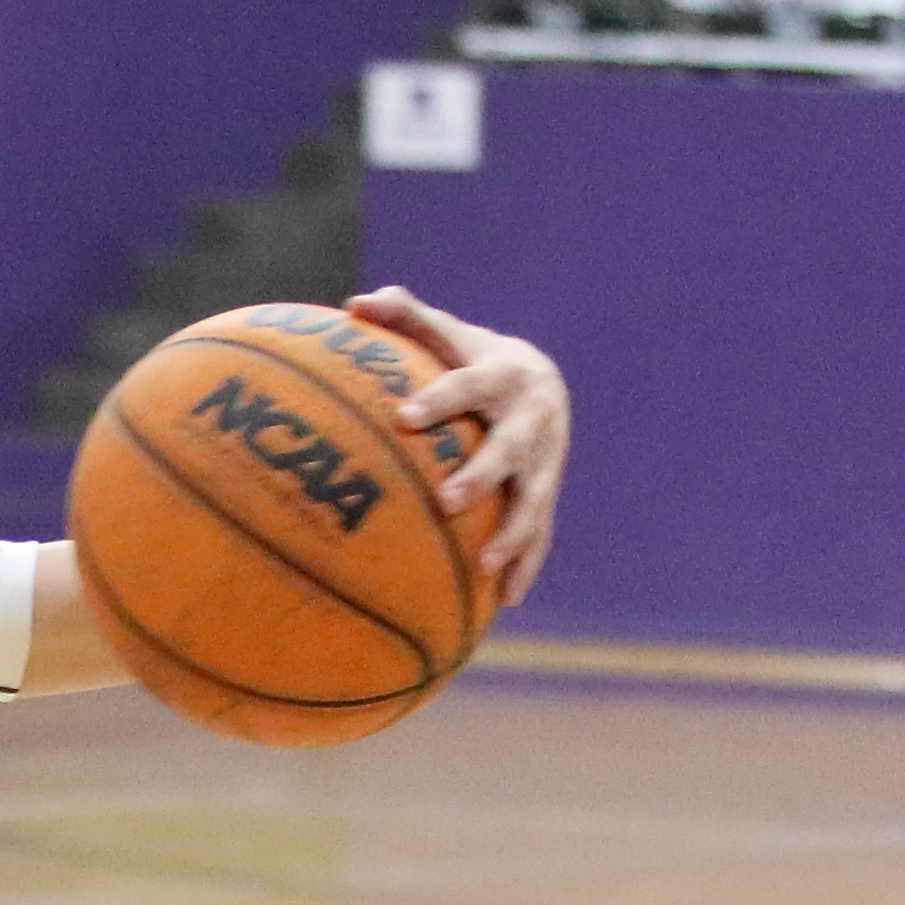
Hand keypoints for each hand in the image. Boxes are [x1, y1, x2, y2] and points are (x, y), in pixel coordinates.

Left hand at [350, 284, 570, 606]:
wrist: (542, 379)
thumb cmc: (471, 357)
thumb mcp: (444, 334)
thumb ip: (404, 316)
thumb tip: (354, 303)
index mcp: (504, 375)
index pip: (468, 385)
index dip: (439, 400)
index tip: (403, 417)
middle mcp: (534, 418)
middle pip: (512, 448)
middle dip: (483, 475)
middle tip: (447, 501)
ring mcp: (548, 459)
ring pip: (535, 498)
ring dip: (514, 534)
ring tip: (485, 566)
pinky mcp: (549, 492)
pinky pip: (542, 532)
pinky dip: (527, 564)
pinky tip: (505, 600)